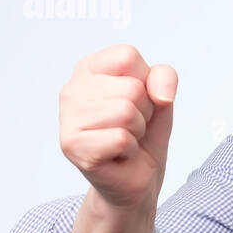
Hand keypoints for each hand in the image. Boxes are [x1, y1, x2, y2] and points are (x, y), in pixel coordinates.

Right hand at [58, 44, 178, 210]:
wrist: (138, 175)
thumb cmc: (145, 131)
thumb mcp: (161, 96)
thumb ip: (164, 77)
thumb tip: (160, 95)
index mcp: (89, 68)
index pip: (128, 56)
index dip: (146, 82)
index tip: (137, 101)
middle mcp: (71, 89)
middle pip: (132, 88)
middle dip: (144, 111)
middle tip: (131, 126)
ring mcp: (67, 118)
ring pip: (126, 113)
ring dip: (136, 131)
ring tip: (125, 139)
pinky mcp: (72, 146)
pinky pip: (121, 138)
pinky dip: (130, 149)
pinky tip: (117, 154)